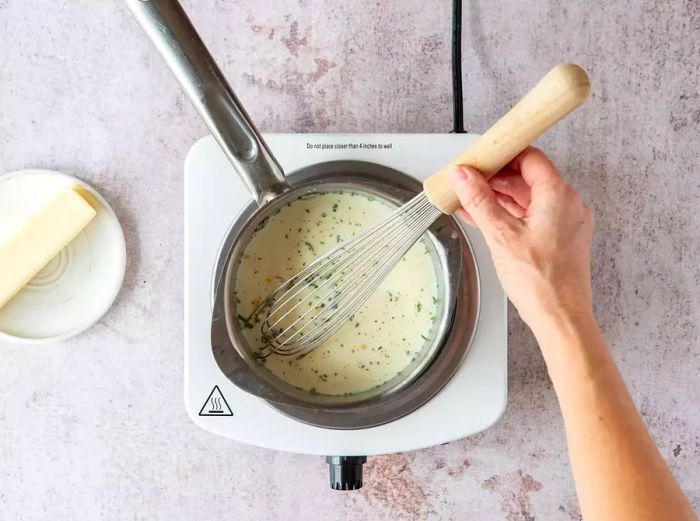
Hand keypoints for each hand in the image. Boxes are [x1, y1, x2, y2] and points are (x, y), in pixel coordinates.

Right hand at [450, 148, 593, 330]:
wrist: (560, 317)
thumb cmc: (541, 281)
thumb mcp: (500, 234)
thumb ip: (479, 200)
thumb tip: (464, 176)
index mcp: (558, 195)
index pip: (529, 158)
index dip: (503, 155)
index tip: (481, 159)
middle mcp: (567, 204)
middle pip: (528, 178)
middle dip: (496, 179)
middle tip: (469, 180)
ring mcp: (565, 223)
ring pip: (528, 199)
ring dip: (499, 198)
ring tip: (470, 200)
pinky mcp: (560, 239)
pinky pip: (532, 217)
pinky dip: (509, 215)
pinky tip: (485, 219)